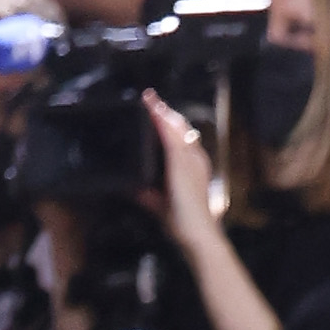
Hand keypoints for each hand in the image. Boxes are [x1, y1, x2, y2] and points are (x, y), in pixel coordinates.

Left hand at [140, 90, 218, 251]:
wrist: (196, 232)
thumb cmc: (183, 220)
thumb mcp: (159, 202)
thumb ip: (147, 194)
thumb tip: (132, 187)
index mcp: (191, 165)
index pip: (179, 138)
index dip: (167, 122)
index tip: (156, 110)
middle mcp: (194, 158)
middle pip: (179, 128)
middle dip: (164, 112)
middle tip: (149, 97)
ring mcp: (190, 160)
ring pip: (176, 128)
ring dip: (162, 112)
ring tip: (149, 98)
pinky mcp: (183, 165)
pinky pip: (172, 138)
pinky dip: (163, 124)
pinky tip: (154, 113)